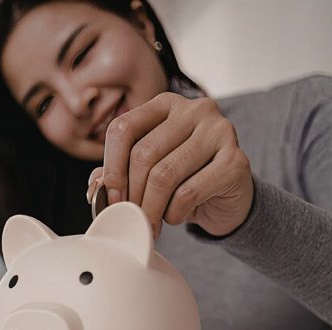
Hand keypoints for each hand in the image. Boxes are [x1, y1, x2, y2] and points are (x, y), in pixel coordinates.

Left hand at [86, 92, 253, 237]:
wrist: (229, 199)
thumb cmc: (184, 181)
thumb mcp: (148, 172)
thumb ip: (119, 173)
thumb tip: (96, 188)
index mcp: (166, 104)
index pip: (123, 128)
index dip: (111, 167)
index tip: (111, 197)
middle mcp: (195, 110)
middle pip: (143, 153)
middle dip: (131, 193)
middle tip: (130, 216)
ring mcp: (220, 131)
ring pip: (164, 175)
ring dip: (150, 208)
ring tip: (150, 223)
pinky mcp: (235, 161)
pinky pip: (189, 192)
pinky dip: (174, 213)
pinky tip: (176, 216)